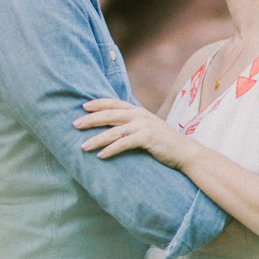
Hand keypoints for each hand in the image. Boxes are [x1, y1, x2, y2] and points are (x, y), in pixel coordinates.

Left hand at [74, 99, 191, 169]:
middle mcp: (139, 115)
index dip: (98, 103)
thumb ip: (131, 124)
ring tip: (83, 146)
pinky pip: (124, 143)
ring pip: (114, 131)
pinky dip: (111, 149)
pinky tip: (101, 155)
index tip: (83, 107)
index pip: (114, 103)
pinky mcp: (147, 138)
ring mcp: (144, 126)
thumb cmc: (162, 142)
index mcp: (138, 110)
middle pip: (110, 115)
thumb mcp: (146, 128)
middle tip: (75, 124)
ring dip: (97, 139)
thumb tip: (110, 126)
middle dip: (91, 119)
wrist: (184, 151)